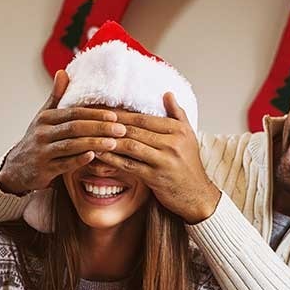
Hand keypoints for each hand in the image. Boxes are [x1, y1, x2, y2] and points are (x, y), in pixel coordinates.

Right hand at [0, 71, 127, 194]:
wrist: (17, 167)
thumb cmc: (38, 140)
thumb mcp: (44, 117)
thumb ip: (56, 96)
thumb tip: (63, 72)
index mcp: (45, 118)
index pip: (74, 113)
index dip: (95, 114)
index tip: (115, 115)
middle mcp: (42, 133)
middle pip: (74, 127)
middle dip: (99, 128)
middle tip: (121, 129)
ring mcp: (42, 152)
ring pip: (70, 146)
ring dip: (93, 143)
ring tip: (113, 143)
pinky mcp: (44, 169)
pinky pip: (64, 164)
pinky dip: (78, 160)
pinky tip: (93, 157)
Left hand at [99, 93, 221, 223]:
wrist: (197, 195)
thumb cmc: (189, 165)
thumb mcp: (188, 136)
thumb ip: (177, 114)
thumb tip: (167, 93)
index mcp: (177, 130)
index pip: (144, 118)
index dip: (122, 114)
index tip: (105, 111)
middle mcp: (172, 143)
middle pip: (135, 130)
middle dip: (112, 125)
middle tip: (93, 121)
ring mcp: (163, 160)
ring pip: (130, 146)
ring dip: (110, 141)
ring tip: (93, 136)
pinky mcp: (155, 177)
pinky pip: (129, 165)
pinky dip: (113, 160)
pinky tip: (100, 156)